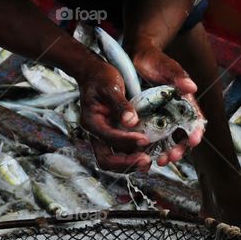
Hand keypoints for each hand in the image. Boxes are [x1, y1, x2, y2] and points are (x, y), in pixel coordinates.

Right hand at [77, 57, 150, 171]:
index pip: (108, 137)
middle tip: (146, 161)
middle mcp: (95, 134)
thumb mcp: (111, 86)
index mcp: (91, 121)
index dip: (127, 141)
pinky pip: (121, 154)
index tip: (144, 139)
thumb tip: (131, 121)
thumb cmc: (101, 78)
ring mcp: (103, 138)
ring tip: (148, 161)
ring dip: (130, 164)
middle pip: (106, 160)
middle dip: (126, 163)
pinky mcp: (112, 137)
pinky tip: (147, 154)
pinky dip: (132, 157)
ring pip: (113, 161)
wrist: (94, 75)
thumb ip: (120, 104)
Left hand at [132, 45, 205, 166]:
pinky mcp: (151, 119)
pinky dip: (153, 148)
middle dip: (180, 148)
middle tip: (172, 156)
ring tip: (161, 161)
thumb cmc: (154, 59)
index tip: (193, 140)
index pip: (195, 119)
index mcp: (186, 100)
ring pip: (169, 140)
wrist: (137, 56)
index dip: (196, 131)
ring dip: (167, 152)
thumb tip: (192, 87)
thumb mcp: (166, 66)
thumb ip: (178, 75)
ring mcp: (164, 116)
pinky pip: (155, 137)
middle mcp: (177, 111)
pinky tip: (148, 156)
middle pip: (183, 134)